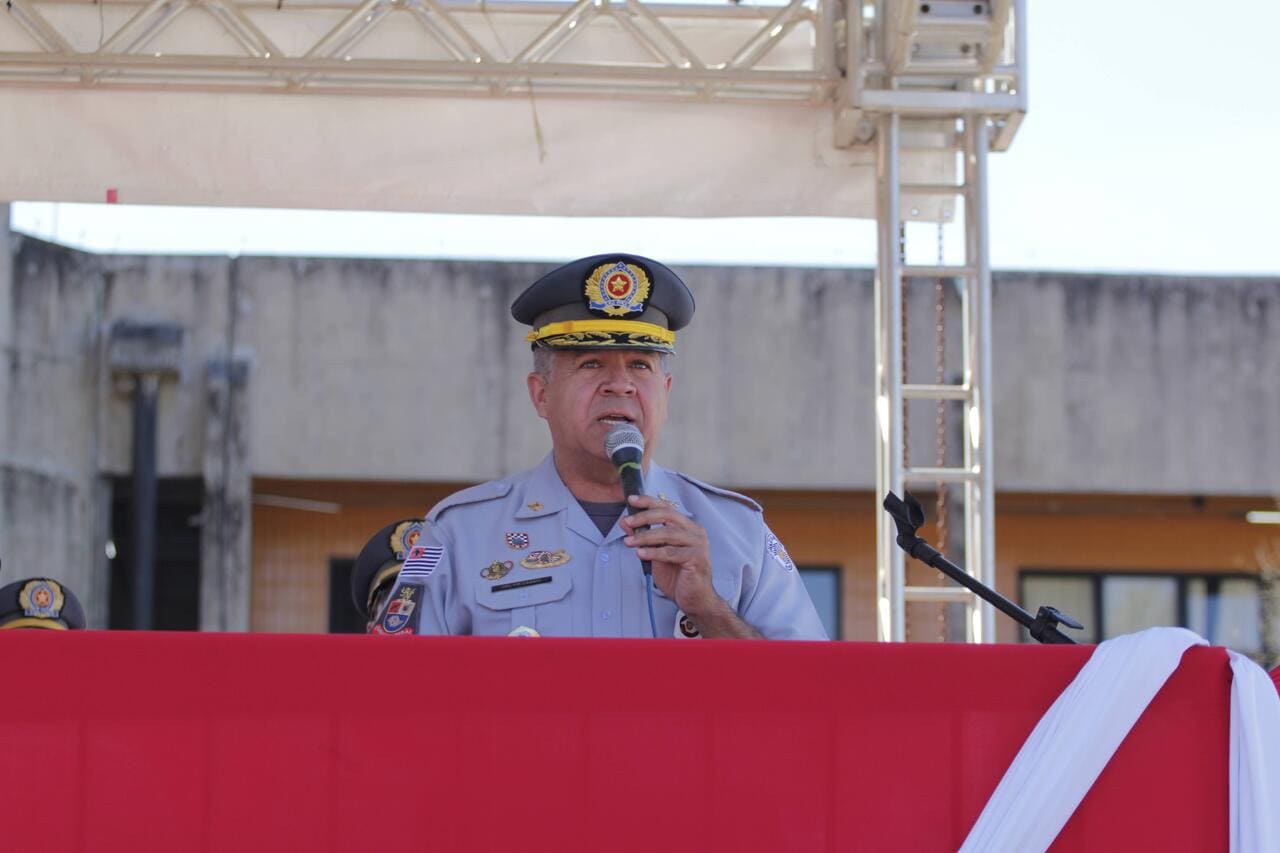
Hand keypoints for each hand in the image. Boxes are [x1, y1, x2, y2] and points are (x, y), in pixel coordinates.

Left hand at [620, 494, 721, 618]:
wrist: (694, 599)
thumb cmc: (678, 576)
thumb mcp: (656, 554)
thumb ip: (644, 538)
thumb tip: (625, 523)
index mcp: (687, 527)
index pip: (667, 508)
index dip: (648, 502)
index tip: (631, 500)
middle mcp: (695, 532)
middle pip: (667, 515)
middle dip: (644, 517)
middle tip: (627, 522)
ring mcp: (698, 544)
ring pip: (668, 533)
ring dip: (645, 537)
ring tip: (629, 542)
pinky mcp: (697, 558)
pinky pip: (671, 552)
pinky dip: (653, 552)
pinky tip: (640, 553)